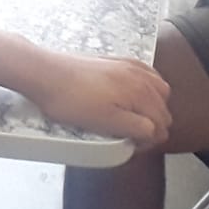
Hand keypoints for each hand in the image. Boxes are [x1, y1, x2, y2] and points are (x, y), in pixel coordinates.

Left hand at [22, 50, 171, 146]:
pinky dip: (147, 86)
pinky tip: (133, 95)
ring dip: (153, 106)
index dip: (149, 142)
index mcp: (140, 93)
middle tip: (132, 137)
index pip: (161, 126)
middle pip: (163, 108)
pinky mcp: (116, 60)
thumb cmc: (72, 101)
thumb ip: (136, 128)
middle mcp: (140, 76)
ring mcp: (129, 65)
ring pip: (159, 89)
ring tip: (135, 118)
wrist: (45, 73)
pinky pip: (145, 73)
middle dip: (153, 125)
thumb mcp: (105, 122)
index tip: (132, 147)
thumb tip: (154, 132)